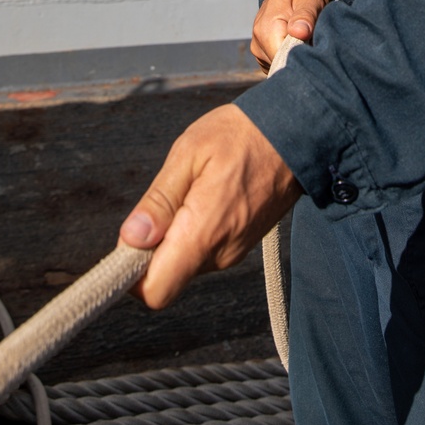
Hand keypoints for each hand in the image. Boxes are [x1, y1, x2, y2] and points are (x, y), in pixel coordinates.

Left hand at [119, 104, 300, 307]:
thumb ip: (160, 200)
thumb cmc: (240, 135)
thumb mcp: (190, 153)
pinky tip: (204, 194)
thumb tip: (130, 239)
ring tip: (189, 189)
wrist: (296, 133)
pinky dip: (193, 232)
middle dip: (151, 249)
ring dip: (174, 237)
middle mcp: (220, 254)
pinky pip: (203, 251)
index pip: (156, 291)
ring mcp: (233, 252)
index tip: (128, 241)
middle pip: (166, 277)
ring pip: (184, 263)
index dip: (131, 276)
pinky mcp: (241, 245)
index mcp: (204, 233)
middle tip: (161, 201)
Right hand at [251, 0, 329, 70]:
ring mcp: (257, 48)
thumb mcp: (309, 0)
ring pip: (278, 66)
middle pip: (280, 64)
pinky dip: (288, 59)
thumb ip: (305, 16)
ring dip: (293, 59)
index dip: (300, 57)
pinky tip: (296, 45)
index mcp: (266, 27)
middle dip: (297, 59)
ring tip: (304, 41)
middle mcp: (257, 40)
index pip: (282, 58)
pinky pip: (276, 65)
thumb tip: (299, 32)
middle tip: (313, 43)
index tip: (314, 49)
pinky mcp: (261, 54)